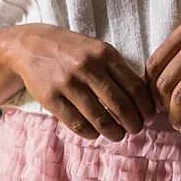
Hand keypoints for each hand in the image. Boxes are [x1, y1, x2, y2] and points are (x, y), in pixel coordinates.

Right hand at [7, 23, 156, 140]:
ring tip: (118, 135)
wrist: (31, 45)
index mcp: (104, 53)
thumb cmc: (73, 50)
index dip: (145, 107)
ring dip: (114, 132)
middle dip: (133, 123)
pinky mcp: (50, 98)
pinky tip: (96, 133)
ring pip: (100, 118)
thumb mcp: (97, 49)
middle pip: (121, 105)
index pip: (135, 87)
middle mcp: (87, 67)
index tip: (148, 117)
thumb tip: (144, 98)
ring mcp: (68, 83)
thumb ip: (118, 69)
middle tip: (136, 129)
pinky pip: (77, 124)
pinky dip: (91, 133)